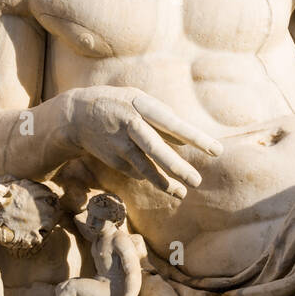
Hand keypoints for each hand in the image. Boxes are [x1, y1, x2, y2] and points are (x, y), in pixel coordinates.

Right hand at [59, 86, 222, 198]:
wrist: (77, 114)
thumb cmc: (122, 105)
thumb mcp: (142, 102)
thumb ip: (164, 120)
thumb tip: (187, 143)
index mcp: (142, 106)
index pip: (173, 123)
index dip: (195, 137)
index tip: (216, 150)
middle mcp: (130, 125)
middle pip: (155, 149)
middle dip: (177, 167)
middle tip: (197, 181)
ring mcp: (119, 144)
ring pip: (144, 167)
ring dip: (163, 183)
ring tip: (182, 193)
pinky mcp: (113, 159)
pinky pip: (136, 170)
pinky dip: (149, 175)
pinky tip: (159, 179)